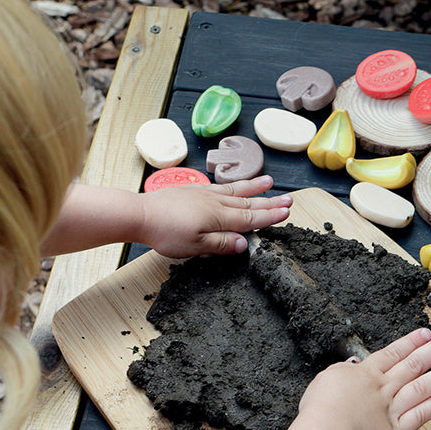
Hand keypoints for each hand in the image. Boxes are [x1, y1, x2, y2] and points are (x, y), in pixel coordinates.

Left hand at [137, 175, 290, 257]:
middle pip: (249, 203)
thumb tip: (243, 244)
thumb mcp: (195, 247)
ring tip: (270, 182)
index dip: (271, 216)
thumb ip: (221, 244)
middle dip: (270, 202)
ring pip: (237, 191)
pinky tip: (238, 185)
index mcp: (219, 217)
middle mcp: (216, 202)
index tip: (286, 213)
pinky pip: (222, 187)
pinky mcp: (195, 191)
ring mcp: (205, 194)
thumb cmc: (165, 232)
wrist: (141, 214)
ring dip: (255, 188)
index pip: (252, 218)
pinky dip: (235, 185)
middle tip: (289, 199)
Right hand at [298, 328, 430, 429]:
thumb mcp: (326, 378)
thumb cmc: (321, 408)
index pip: (393, 353)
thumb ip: (343, 370)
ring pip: (422, 387)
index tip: (426, 334)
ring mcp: (392, 409)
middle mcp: (382, 388)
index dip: (411, 342)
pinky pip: (419, 416)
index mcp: (365, 374)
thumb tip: (354, 365)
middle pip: (413, 364)